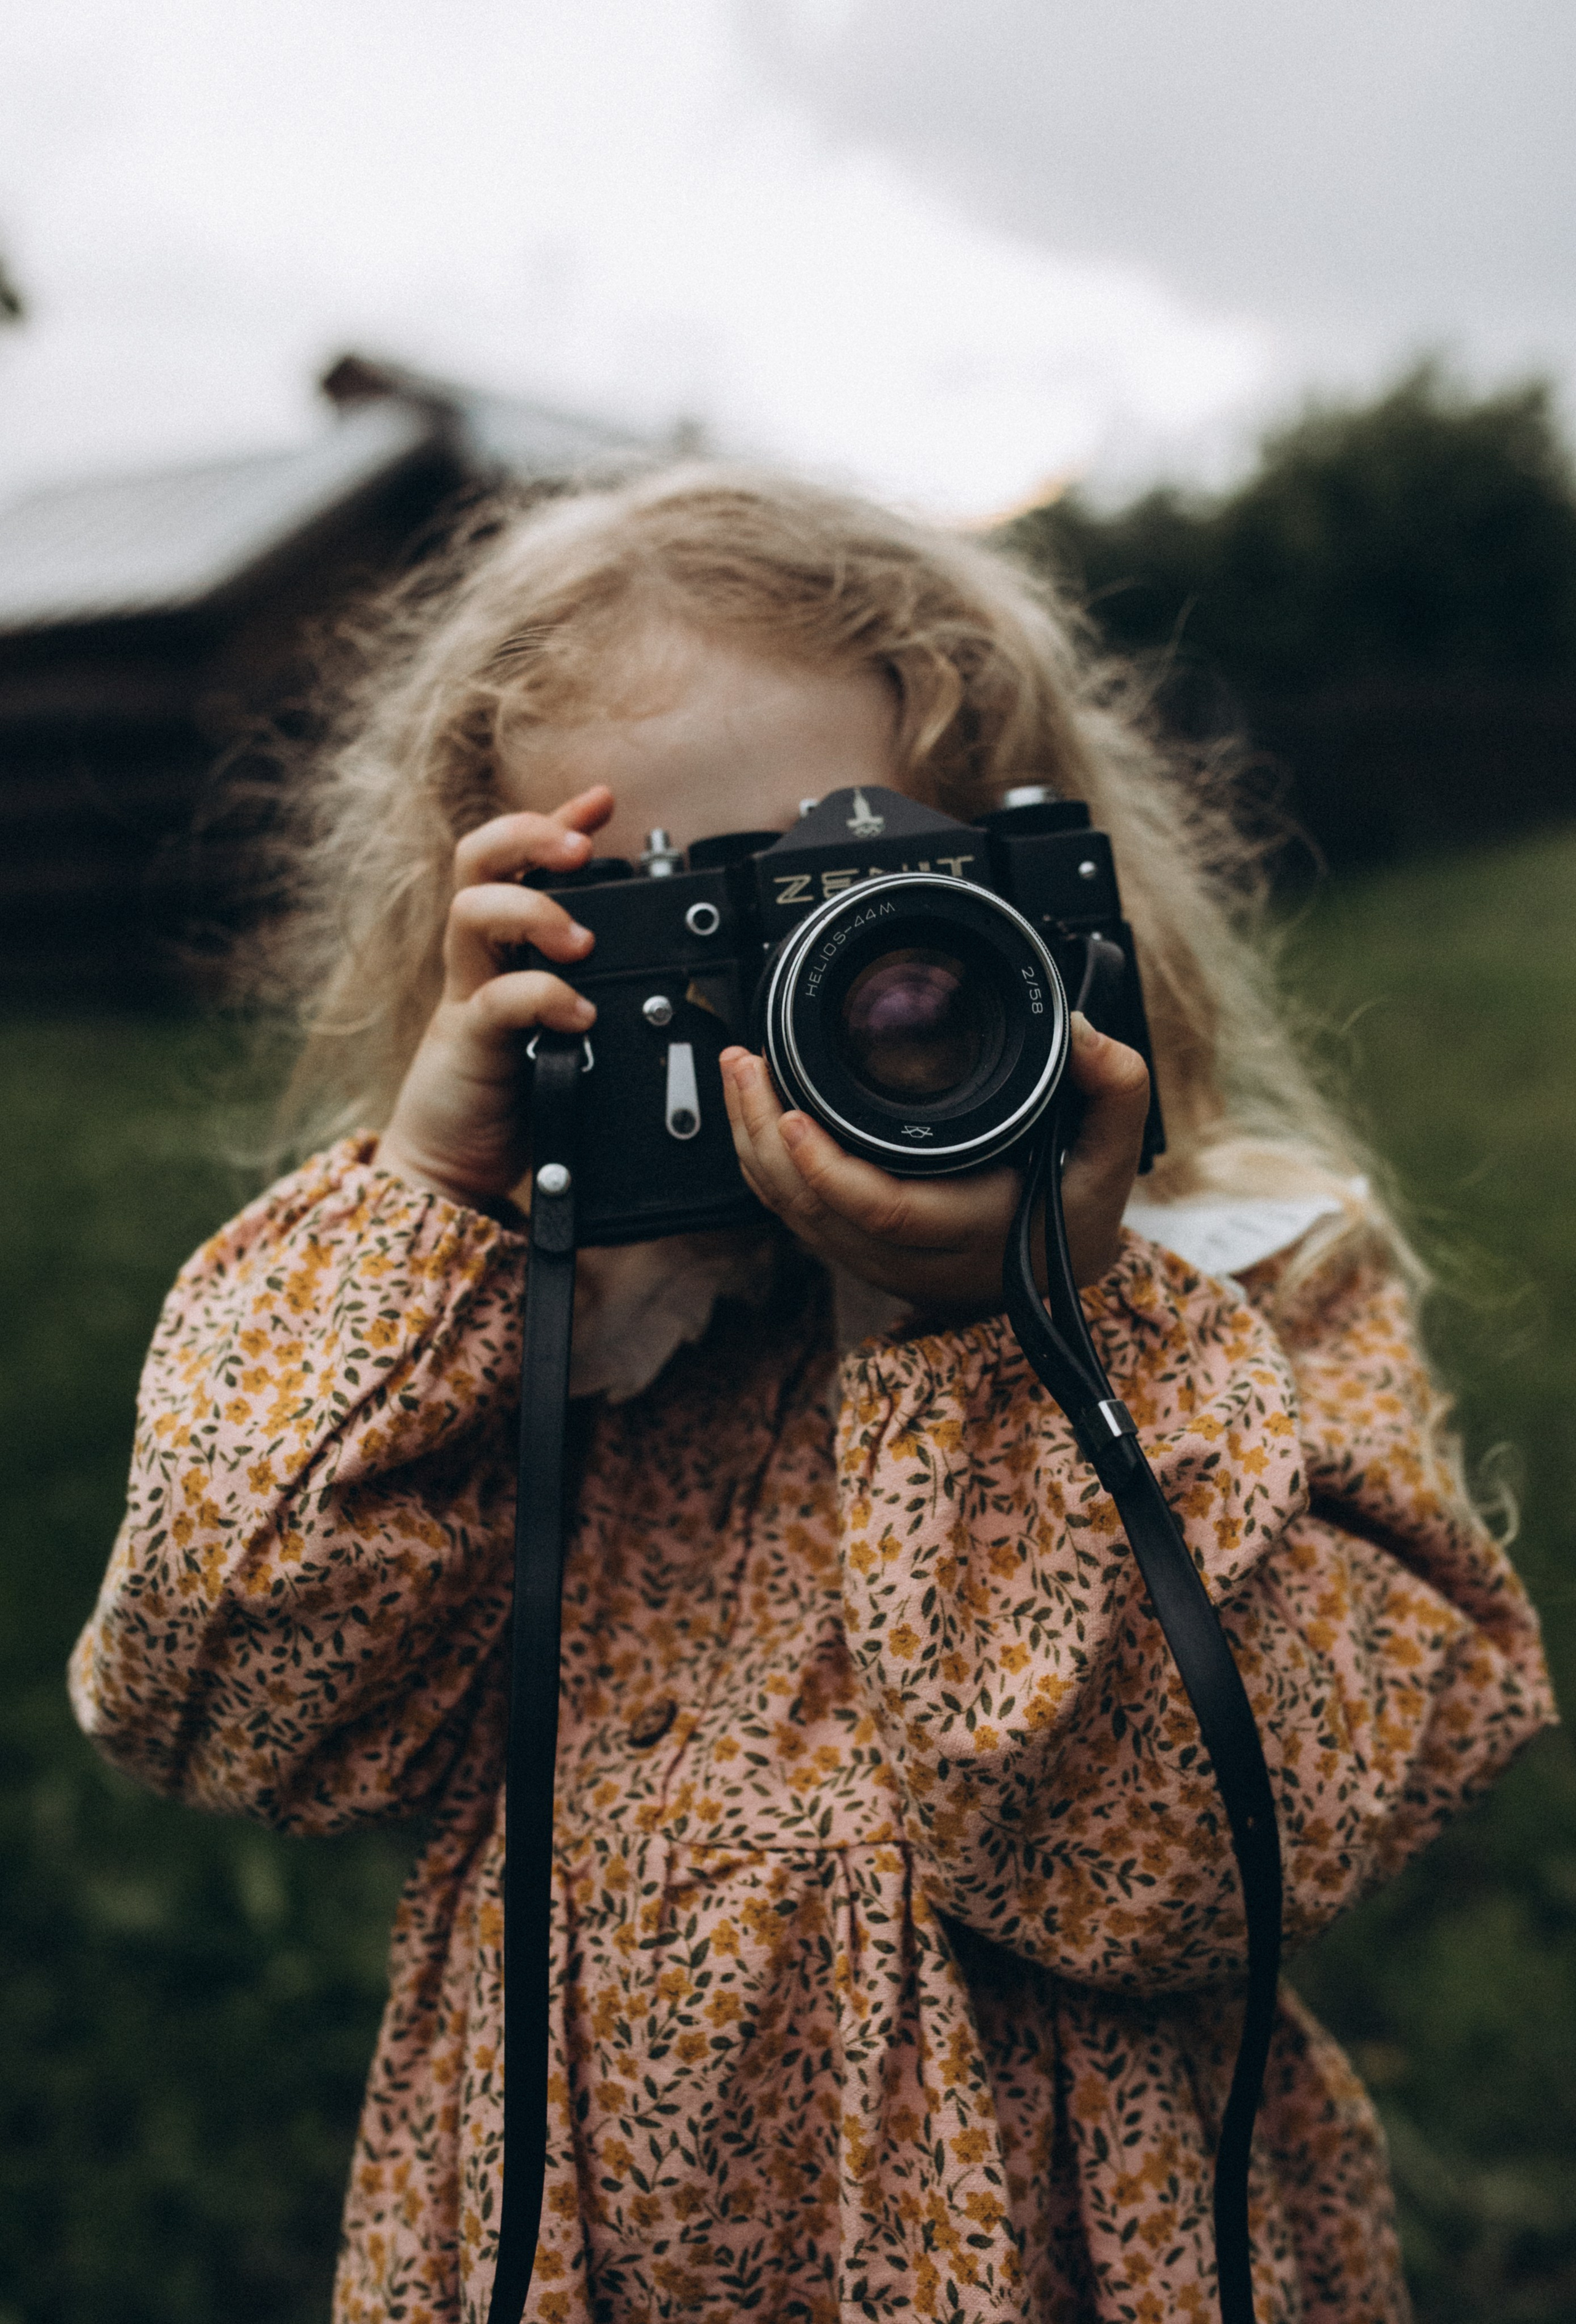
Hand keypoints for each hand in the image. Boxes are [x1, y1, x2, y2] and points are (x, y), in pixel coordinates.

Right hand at [377, 788, 613, 1209]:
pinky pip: (497, 999)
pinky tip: (577, 1016)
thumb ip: (591, 995)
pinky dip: (542, 996)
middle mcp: (480, 960)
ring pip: (471, 910)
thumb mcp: (562, 1032)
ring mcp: (467, 996)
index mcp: (504, 949)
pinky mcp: (464, 1042)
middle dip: (530, 835)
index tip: (602, 800)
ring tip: (580, 943)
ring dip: (532, 909)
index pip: (518, 859)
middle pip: (477, 859)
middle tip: (582, 852)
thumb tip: (659, 973)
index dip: (556, 820)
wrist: (453, 1167)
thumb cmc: (513, 1097)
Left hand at [719, 1014, 1150, 1314]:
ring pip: (793, 1212)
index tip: (795, 1115)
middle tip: (747, 1062)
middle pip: (814, 1211)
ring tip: (740, 1070)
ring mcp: (876, 1259)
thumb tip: (1080, 1034)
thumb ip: (1114, 1088)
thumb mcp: (1112, 1153)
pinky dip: (765, 1161)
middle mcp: (913, 1256)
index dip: (830, 1170)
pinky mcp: (855, 1248)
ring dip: (754, 1142)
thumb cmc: (1074, 1211)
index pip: (885, 1213)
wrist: (1055, 1271)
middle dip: (765, 1136)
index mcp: (971, 1230)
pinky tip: (754, 1110)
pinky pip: (795, 1212)